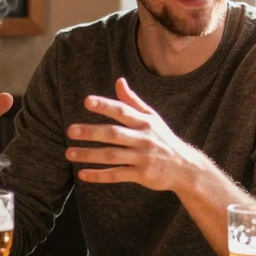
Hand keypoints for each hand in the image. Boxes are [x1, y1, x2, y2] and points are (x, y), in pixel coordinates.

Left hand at [65, 78, 210, 192]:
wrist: (185, 168)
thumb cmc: (163, 140)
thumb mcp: (152, 118)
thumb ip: (133, 101)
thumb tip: (119, 81)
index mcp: (145, 122)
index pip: (122, 111)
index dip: (105, 106)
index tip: (87, 102)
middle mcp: (144, 138)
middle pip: (114, 134)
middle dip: (91, 132)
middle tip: (70, 131)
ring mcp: (143, 157)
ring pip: (111, 155)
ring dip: (89, 155)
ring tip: (69, 153)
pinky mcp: (142, 175)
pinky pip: (117, 175)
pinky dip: (99, 175)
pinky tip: (83, 174)